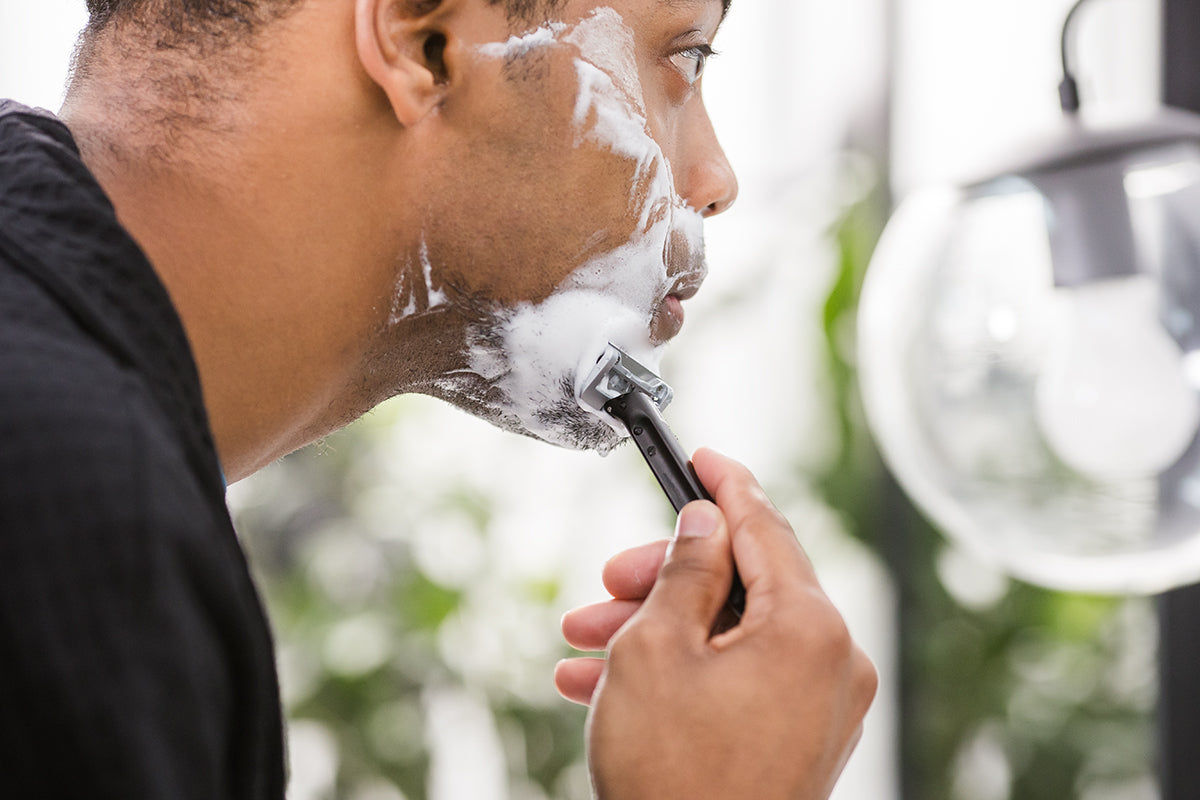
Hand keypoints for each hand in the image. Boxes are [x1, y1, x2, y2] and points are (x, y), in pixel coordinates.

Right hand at [555, 448, 877, 799]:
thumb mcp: (656, 650)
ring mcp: (821, 706)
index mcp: (809, 627)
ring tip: (586, 646)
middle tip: (606, 586)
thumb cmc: (672, 776)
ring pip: (732, 635)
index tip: (702, 457)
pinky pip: (740, 679)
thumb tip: (706, 523)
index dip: (724, 485)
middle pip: (742, 584)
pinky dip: (683, 673)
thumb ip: (686, 571)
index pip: (765, 526)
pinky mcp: (801, 739)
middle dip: (663, 581)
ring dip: (658, 632)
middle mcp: (832, 662)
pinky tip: (610, 684)